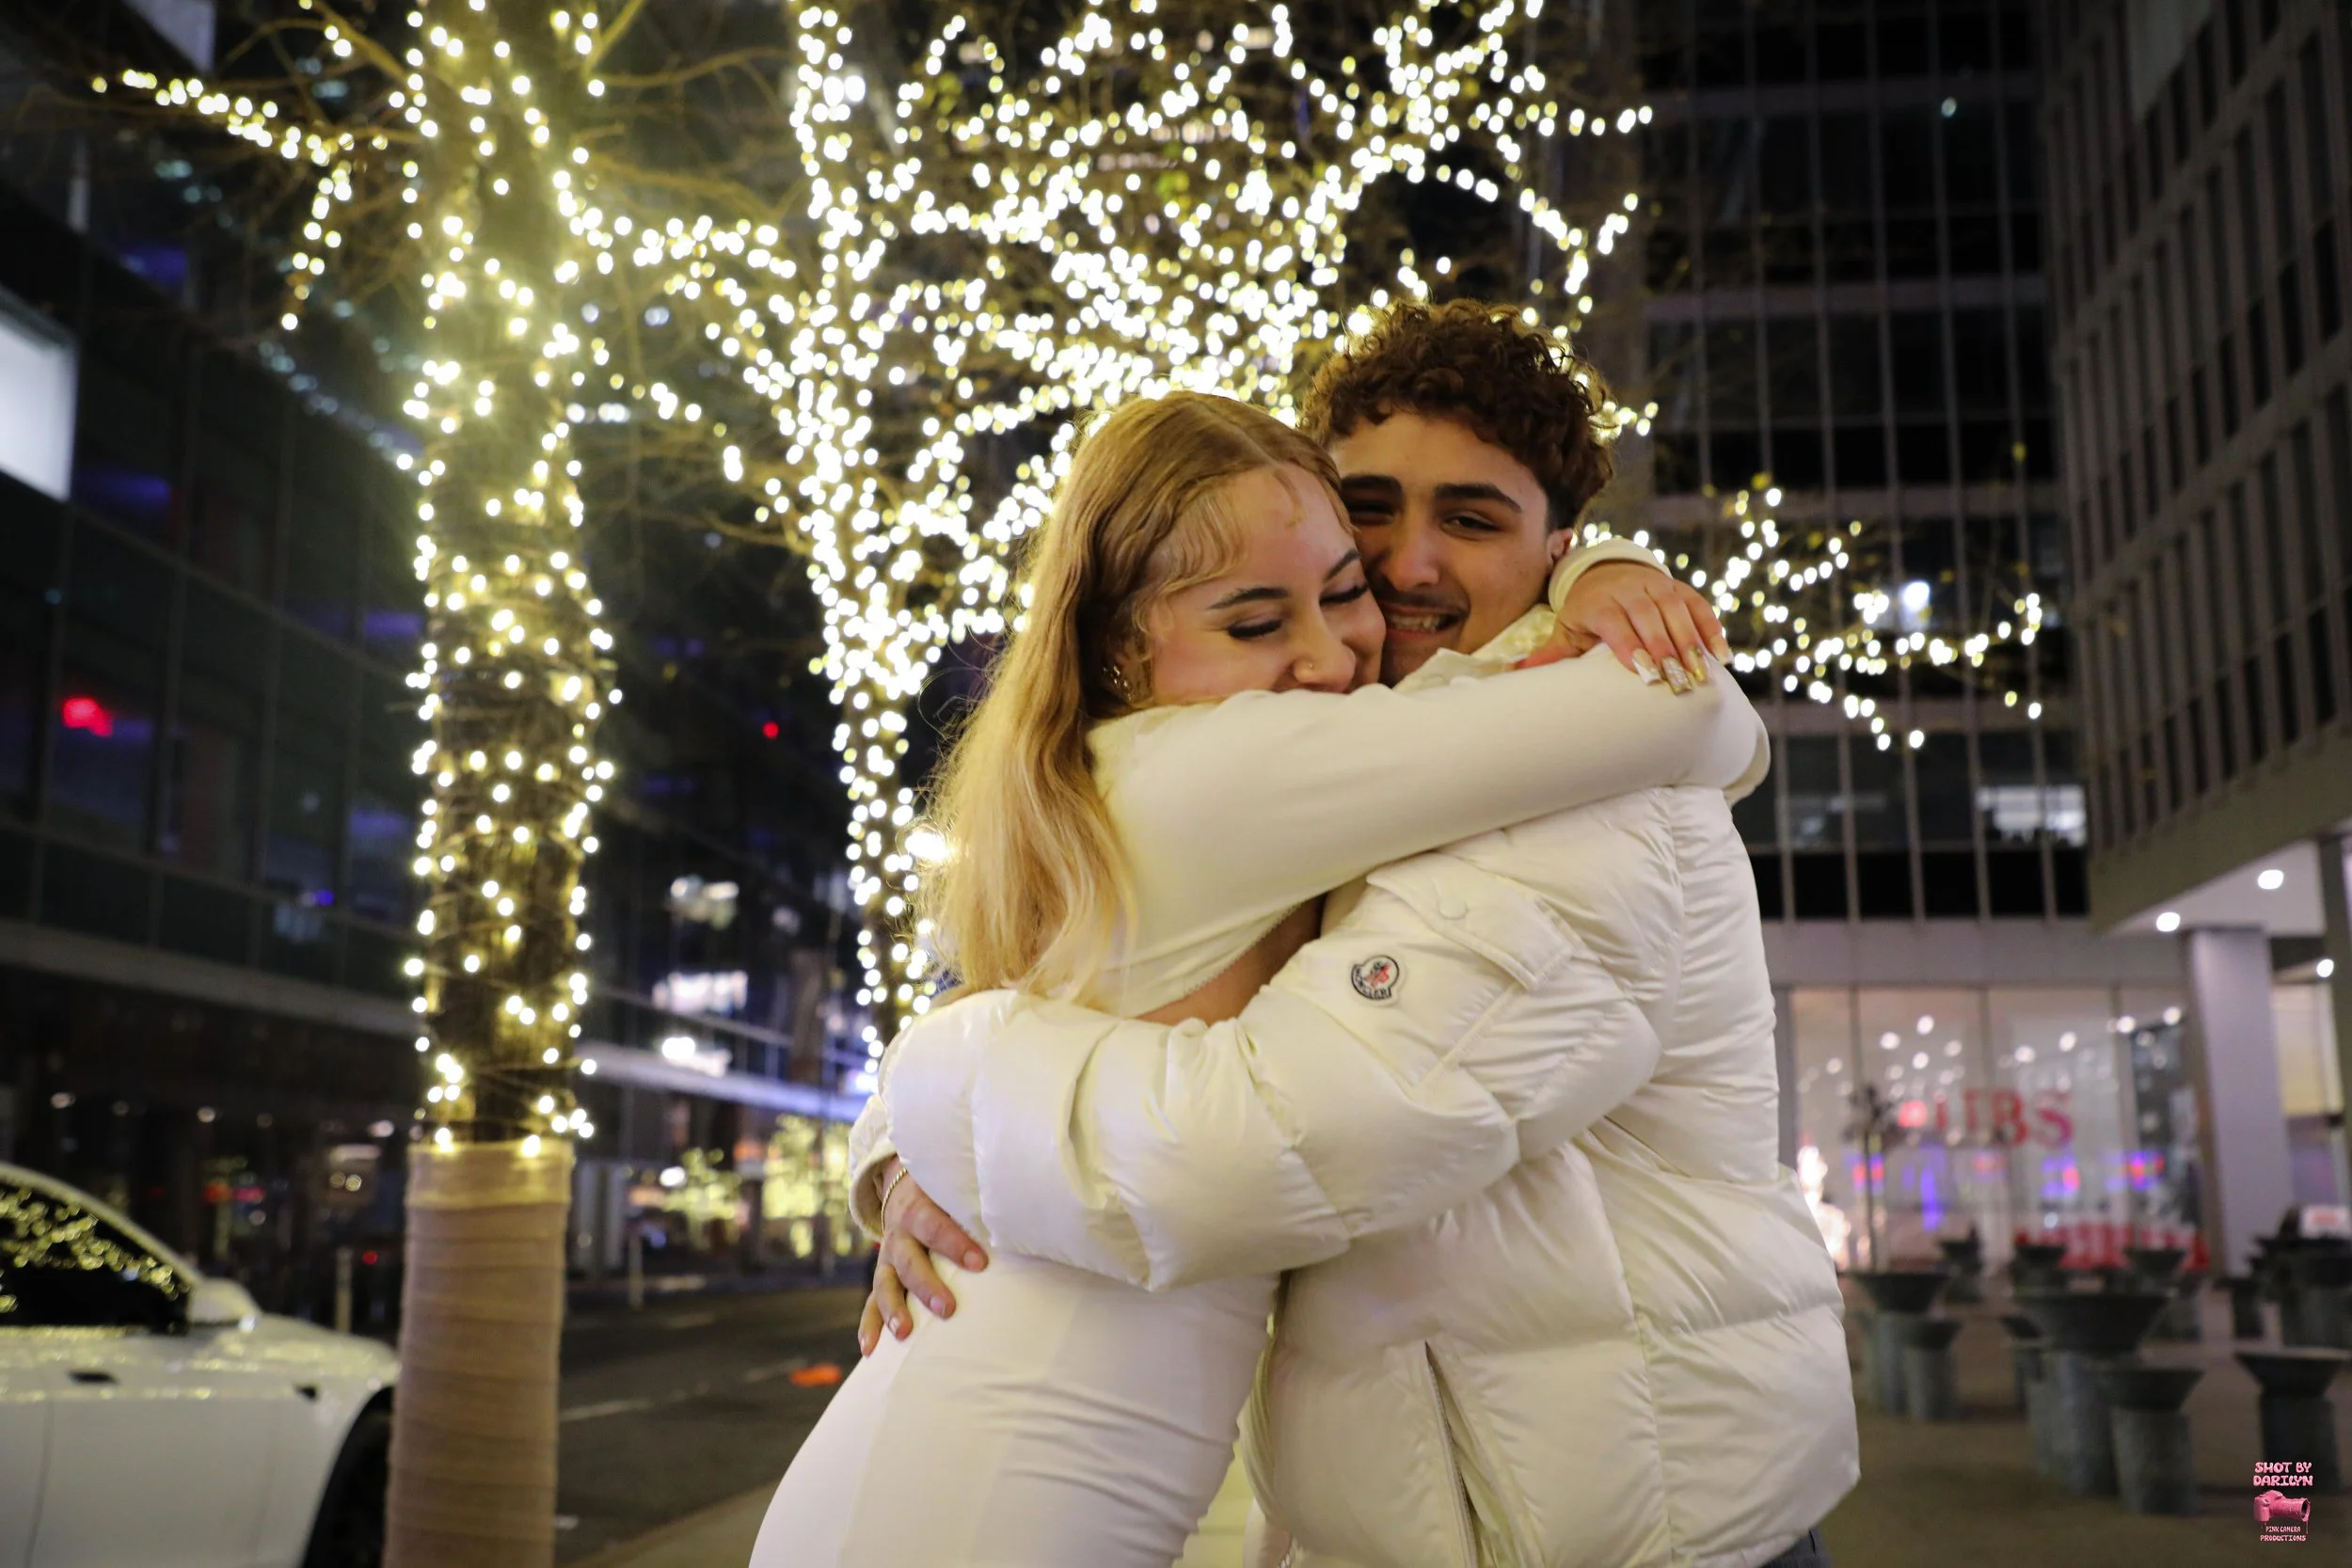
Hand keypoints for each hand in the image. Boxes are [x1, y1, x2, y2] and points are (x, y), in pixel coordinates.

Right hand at [856, 1158, 988, 1355]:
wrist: (903, 1190)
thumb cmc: (942, 1195)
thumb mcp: (952, 1189)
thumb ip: (976, 1198)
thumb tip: (1021, 1209)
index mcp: (919, 1210)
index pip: (936, 1226)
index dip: (956, 1244)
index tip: (980, 1263)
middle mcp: (899, 1235)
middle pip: (910, 1261)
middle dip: (928, 1286)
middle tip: (949, 1309)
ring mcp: (887, 1259)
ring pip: (885, 1284)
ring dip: (894, 1309)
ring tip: (904, 1332)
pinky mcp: (883, 1276)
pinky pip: (871, 1303)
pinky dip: (869, 1326)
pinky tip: (870, 1349)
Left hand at [1524, 560, 1730, 688]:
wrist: (1606, 573)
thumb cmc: (1585, 613)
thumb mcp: (1566, 629)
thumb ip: (1550, 653)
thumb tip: (1517, 674)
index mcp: (1600, 601)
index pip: (1616, 623)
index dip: (1630, 645)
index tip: (1644, 672)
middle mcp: (1630, 589)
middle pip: (1649, 618)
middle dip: (1664, 649)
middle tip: (1677, 681)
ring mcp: (1658, 586)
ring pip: (1676, 611)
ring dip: (1690, 643)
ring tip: (1700, 674)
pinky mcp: (1680, 589)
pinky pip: (1699, 607)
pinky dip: (1711, 630)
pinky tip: (1721, 656)